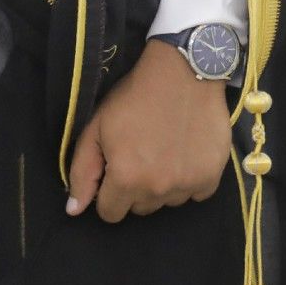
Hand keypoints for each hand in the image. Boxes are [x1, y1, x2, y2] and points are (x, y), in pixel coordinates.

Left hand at [65, 41, 234, 222]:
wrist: (184, 71)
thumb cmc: (135, 97)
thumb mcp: (96, 128)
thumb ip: (82, 172)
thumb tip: (74, 211)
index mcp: (125, 178)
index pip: (110, 213)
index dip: (109, 192)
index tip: (117, 169)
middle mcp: (157, 188)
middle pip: (140, 208)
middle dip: (136, 188)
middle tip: (142, 155)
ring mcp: (187, 183)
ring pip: (168, 202)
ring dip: (164, 185)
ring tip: (166, 150)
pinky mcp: (211, 176)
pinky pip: (197, 194)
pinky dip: (190, 180)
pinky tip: (186, 154)